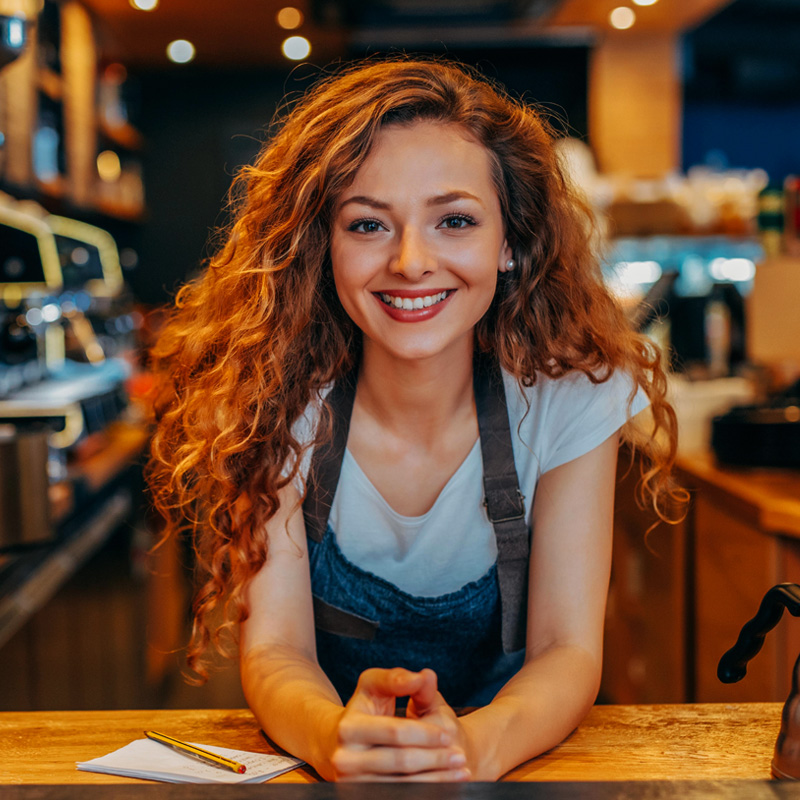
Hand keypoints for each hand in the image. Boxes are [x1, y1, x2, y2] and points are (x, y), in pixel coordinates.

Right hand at [330, 667, 469, 781]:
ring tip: (460, 771)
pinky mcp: (359, 796)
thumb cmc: (368, 710)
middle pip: (401, 762)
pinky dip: (427, 791)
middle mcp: (344, 759)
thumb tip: (424, 676)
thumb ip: (398, 679)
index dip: (424, 734)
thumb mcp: (377, 687)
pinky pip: (399, 795)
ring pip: (402, 785)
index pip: (395, 732)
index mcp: (348, 727)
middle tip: (460, 757)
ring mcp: (351, 783)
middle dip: (435, 759)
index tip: (448, 734)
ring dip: (437, 779)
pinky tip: (446, 783)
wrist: (346, 744)